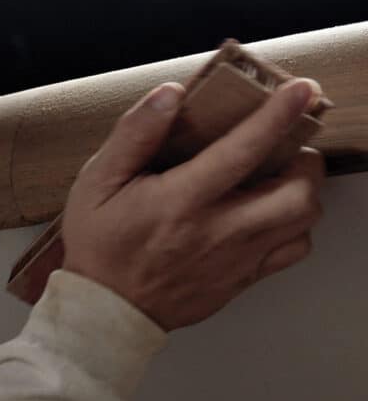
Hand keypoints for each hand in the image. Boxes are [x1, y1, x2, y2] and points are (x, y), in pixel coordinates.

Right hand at [62, 79, 324, 330]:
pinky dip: (294, 226)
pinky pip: (292, 250)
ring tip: (278, 178)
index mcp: (180, 202)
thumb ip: (134, 134)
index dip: (278, 115)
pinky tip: (268, 214)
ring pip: (303, 221)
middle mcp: (217, 232)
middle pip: (297, 192)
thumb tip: (169, 95)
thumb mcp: (97, 182)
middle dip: (302, 159)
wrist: (104, 310)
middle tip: (284, 146)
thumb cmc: (99, 245)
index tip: (301, 90)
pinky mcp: (242, 279)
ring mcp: (235, 260)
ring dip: (302, 191)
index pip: (243, 151)